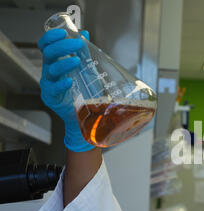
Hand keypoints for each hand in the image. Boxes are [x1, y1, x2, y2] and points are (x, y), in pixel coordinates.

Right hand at [38, 28, 94, 151]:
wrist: (86, 115)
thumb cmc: (85, 91)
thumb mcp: (87, 69)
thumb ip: (84, 53)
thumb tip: (85, 33)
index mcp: (55, 62)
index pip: (46, 46)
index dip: (51, 37)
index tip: (63, 32)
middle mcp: (50, 71)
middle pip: (48, 54)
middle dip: (62, 47)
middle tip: (77, 44)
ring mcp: (49, 84)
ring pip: (51, 70)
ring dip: (64, 63)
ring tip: (77, 60)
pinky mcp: (51, 97)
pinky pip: (53, 89)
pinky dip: (61, 84)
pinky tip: (69, 82)